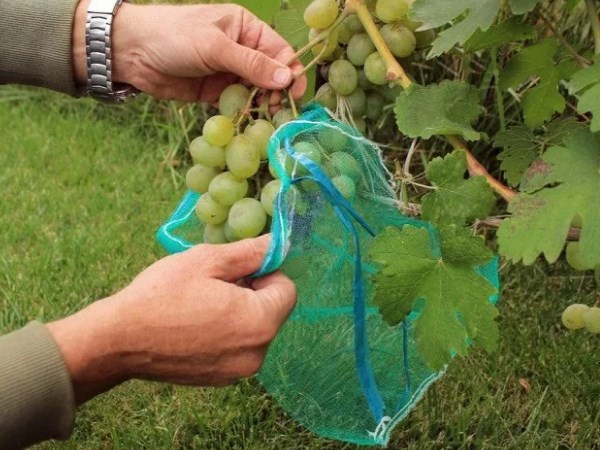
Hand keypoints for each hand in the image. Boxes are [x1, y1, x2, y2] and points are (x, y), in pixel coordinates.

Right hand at [46, 236, 295, 403]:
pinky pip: (238, 347)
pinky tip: (195, 324)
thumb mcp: (208, 261)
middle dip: (253, 292)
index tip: (237, 270)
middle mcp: (257, 354)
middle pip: (273, 311)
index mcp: (260, 323)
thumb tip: (279, 243)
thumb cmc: (162, 295)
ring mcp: (239, 371)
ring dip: (239, 312)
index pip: (288, 289)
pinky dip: (226, 333)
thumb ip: (251, 252)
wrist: (119, 340)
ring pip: (255, 329)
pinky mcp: (221, 380)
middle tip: (215, 283)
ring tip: (202, 303)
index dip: (266, 272)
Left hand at [73, 2, 306, 102]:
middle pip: (271, 74)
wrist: (131, 53)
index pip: (280, 51)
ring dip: (262, 106)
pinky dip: (244, 114)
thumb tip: (288, 78)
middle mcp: (241, 49)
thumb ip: (252, 64)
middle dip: (278, 92)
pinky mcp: (216, 92)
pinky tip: (247, 123)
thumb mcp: (215, 47)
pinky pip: (238, 104)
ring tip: (264, 120)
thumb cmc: (174, 36)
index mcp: (246, 28)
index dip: (291, 72)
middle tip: (278, 112)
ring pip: (256, 92)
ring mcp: (229, 72)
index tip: (296, 94)